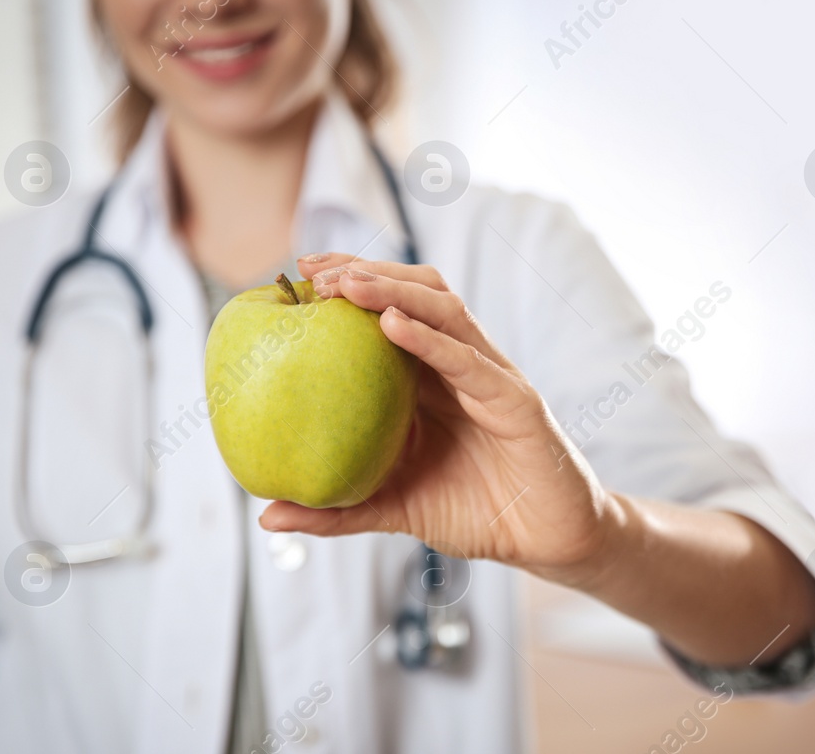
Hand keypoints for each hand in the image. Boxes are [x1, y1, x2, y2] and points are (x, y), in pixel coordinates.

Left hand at [258, 254, 620, 581]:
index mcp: (433, 379)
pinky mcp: (518, 404)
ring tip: (347, 284)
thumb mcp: (394, 509)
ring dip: (395, 292)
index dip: (351, 284)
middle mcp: (463, 366)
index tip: (296, 275)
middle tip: (312, 271)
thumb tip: (268, 515)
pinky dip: (433, 341)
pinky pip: (472, 364)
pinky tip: (393, 327)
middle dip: (367, 272)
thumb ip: (337, 510)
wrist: (547, 543)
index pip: (394, 310)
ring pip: (446, 312)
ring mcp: (493, 379)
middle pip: (420, 294)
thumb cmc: (476, 514)